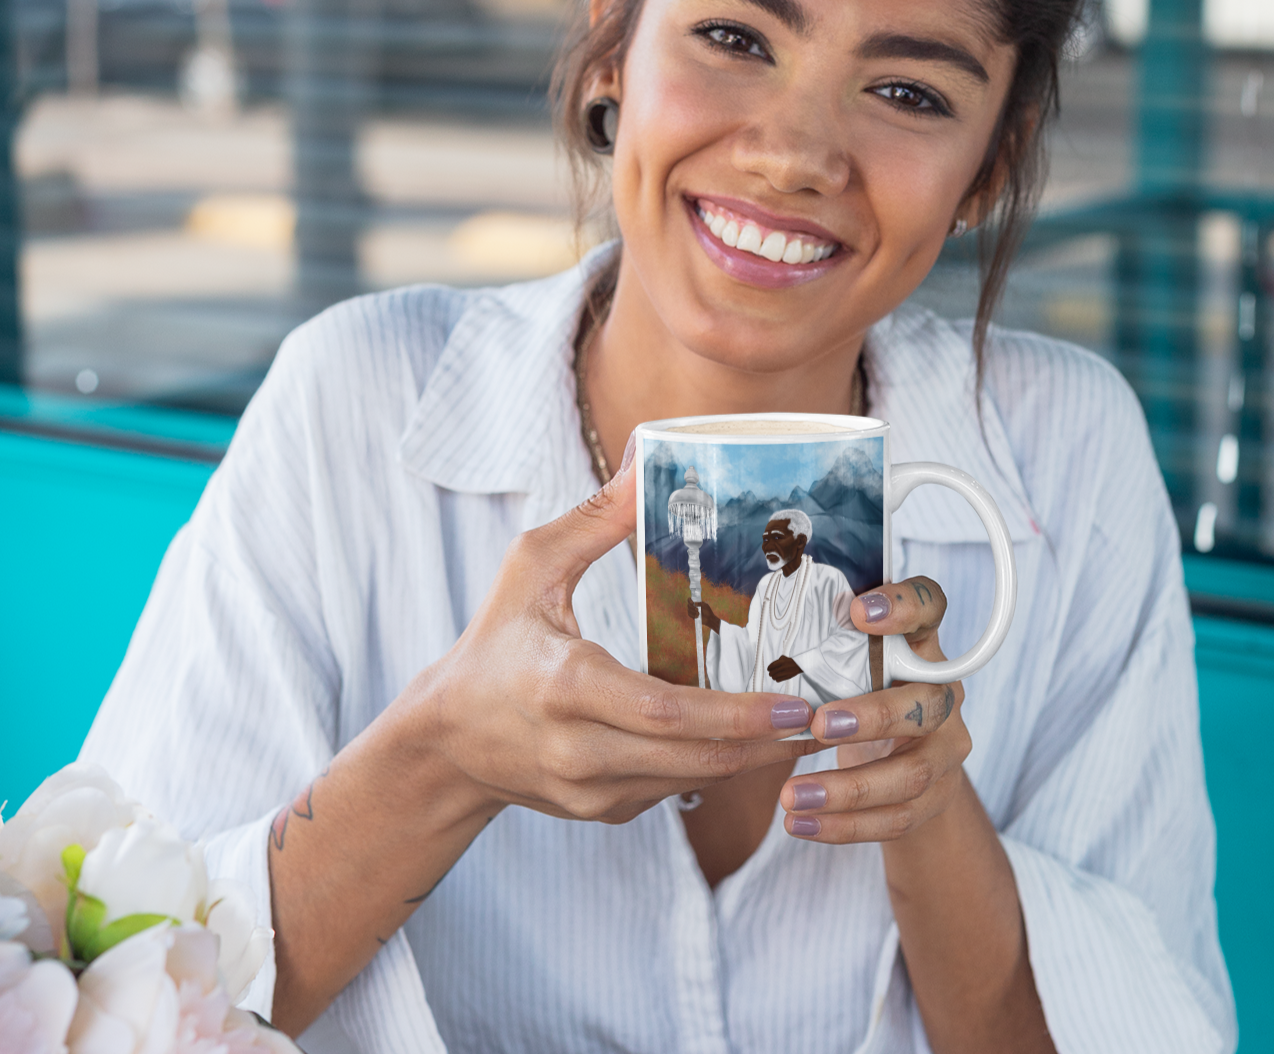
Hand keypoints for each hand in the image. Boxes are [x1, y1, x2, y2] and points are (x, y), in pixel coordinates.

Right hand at [412, 460, 817, 827]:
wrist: (447, 740)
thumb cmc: (494, 642)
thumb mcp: (530, 568)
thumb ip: (596, 520)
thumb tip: (647, 462)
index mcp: (565, 686)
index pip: (665, 712)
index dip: (736, 714)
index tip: (793, 702)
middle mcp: (579, 749)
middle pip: (694, 756)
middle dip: (767, 741)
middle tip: (826, 716)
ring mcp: (591, 790)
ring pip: (691, 779)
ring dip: (751, 757)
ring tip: (805, 726)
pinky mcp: (600, 810)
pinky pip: (672, 789)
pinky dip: (713, 764)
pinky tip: (749, 739)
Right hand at [686, 599, 720, 632]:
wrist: (709, 618)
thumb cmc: (708, 611)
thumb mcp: (705, 605)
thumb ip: (700, 603)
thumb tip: (694, 603)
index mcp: (696, 602)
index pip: (689, 600)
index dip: (689, 600)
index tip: (693, 603)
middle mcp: (693, 606)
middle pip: (688, 605)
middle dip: (692, 607)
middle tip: (697, 609)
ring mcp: (692, 611)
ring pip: (689, 610)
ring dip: (693, 612)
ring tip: (699, 614)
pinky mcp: (692, 616)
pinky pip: (689, 614)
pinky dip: (693, 615)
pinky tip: (697, 616)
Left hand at [766, 655, 801, 681]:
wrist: (799, 666)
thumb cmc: (791, 662)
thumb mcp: (785, 658)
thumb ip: (778, 659)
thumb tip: (773, 664)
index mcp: (782, 661)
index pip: (772, 665)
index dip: (769, 668)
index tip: (768, 669)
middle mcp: (783, 667)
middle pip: (773, 672)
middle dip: (770, 673)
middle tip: (770, 674)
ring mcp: (785, 672)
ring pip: (775, 676)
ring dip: (773, 677)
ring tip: (773, 677)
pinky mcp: (787, 677)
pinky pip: (779, 680)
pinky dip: (777, 680)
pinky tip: (777, 679)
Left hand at [778, 576, 967, 843]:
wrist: (906, 754)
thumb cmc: (860, 686)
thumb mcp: (849, 657)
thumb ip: (825, 640)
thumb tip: (753, 623)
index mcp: (920, 642)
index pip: (929, 605)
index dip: (903, 605)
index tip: (858, 610)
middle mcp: (943, 692)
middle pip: (927, 704)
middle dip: (873, 717)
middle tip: (818, 724)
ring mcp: (946, 747)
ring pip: (910, 774)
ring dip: (847, 790)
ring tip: (791, 796)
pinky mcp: (936, 796)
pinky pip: (896, 818)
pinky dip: (845, 827)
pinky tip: (800, 825)